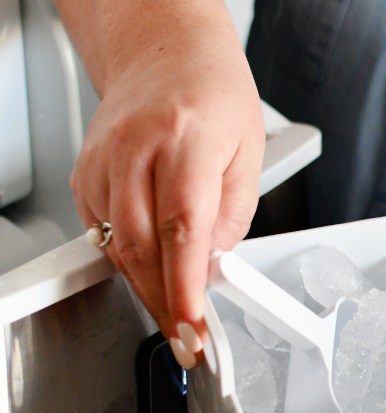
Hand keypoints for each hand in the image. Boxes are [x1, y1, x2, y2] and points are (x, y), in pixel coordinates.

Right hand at [69, 25, 263, 367]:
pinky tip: (151, 268)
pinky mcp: (86, 172)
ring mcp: (104, 160)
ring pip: (116, 245)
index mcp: (188, 139)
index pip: (183, 229)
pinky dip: (127, 258)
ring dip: (146, 286)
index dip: (185, 287)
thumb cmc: (214, 95)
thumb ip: (234, 215)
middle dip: (164, 301)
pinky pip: (102, 231)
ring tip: (175, 310)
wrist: (164, 53)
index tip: (192, 326)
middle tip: (188, 337)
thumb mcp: (250, 153)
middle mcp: (137, 148)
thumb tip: (214, 266)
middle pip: (141, 245)